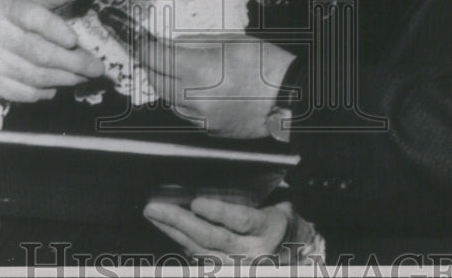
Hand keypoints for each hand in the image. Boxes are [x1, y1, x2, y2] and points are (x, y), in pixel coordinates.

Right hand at [0, 0, 104, 102]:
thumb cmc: (11, 18)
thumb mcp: (28, 0)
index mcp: (5, 7)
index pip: (32, 18)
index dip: (54, 30)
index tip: (75, 40)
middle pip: (39, 53)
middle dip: (73, 62)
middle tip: (96, 68)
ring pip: (36, 75)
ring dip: (65, 78)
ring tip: (85, 77)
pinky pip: (25, 93)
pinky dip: (45, 91)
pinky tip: (58, 86)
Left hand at [139, 34, 294, 137]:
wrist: (290, 99)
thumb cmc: (265, 65)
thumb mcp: (230, 41)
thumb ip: (195, 43)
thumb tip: (171, 43)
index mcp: (197, 71)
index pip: (154, 56)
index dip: (143, 44)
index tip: (141, 38)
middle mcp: (193, 98)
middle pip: (155, 80)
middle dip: (152, 64)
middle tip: (157, 51)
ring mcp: (199, 117)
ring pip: (167, 99)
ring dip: (167, 82)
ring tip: (181, 68)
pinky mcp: (207, 130)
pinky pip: (184, 112)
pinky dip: (183, 99)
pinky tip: (197, 87)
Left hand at [144, 197, 290, 262]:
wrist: (297, 255)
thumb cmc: (284, 223)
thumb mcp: (280, 206)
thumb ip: (255, 198)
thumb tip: (221, 182)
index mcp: (268, 229)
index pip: (239, 221)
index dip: (216, 212)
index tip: (196, 202)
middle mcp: (252, 251)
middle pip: (211, 237)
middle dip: (179, 221)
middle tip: (155, 207)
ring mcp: (238, 266)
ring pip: (200, 250)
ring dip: (173, 232)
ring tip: (154, 215)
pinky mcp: (227, 271)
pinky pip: (200, 258)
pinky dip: (182, 242)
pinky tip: (168, 229)